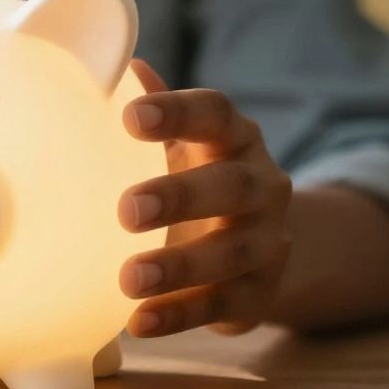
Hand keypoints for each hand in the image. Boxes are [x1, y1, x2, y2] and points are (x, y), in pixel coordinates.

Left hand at [118, 59, 292, 336]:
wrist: (254, 242)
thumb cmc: (194, 174)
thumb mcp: (175, 141)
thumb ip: (149, 107)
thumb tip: (119, 65)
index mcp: (232, 136)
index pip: (213, 112)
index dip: (176, 112)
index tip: (130, 116)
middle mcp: (262, 184)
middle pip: (232, 185)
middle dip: (181, 196)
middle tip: (127, 209)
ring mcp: (268, 241)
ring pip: (233, 253)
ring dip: (180, 266)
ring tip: (128, 277)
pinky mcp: (260, 292)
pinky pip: (223, 305)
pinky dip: (180, 315)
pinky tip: (138, 323)